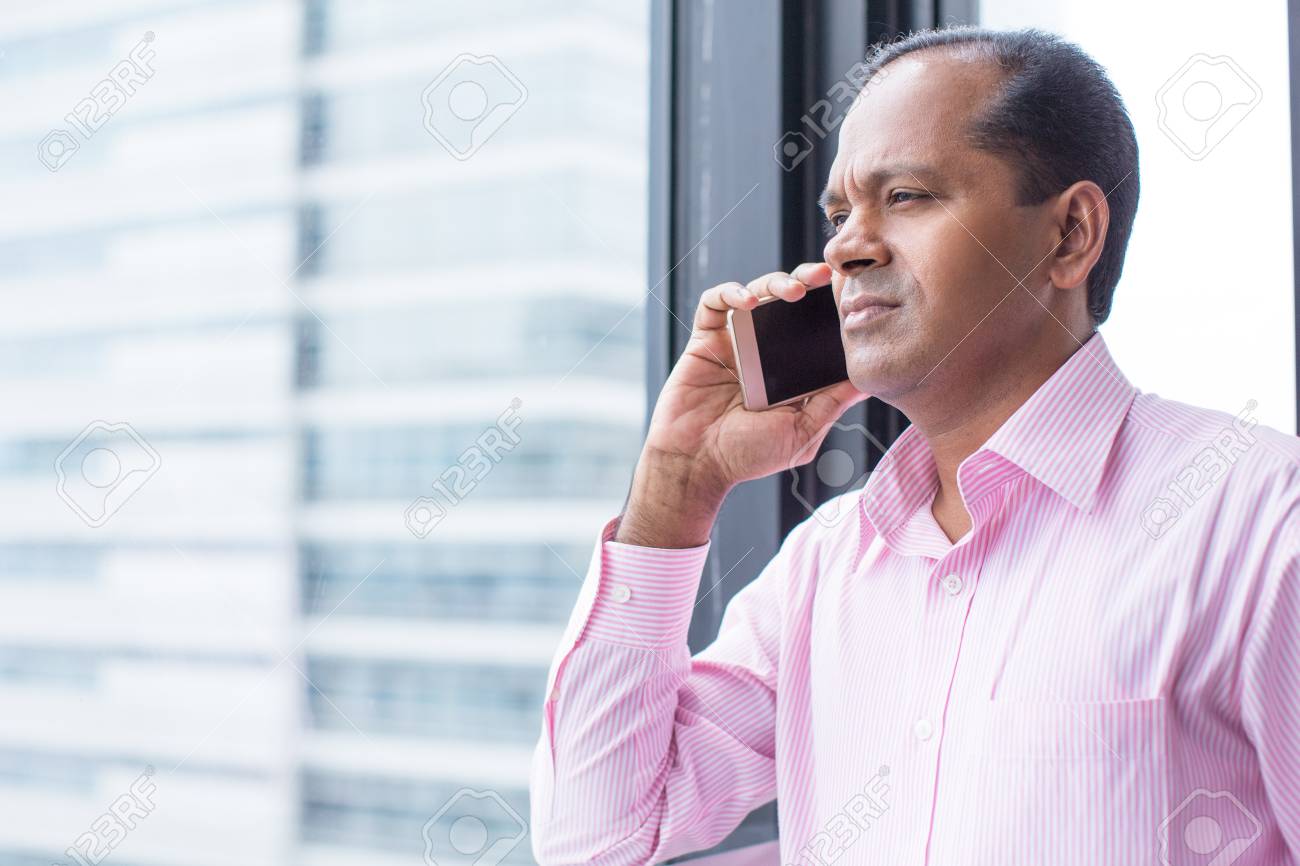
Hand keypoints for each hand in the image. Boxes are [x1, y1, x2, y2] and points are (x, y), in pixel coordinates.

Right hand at [616, 262, 867, 546]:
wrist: (695, 464)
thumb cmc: (747, 455)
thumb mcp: (802, 431)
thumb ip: (833, 402)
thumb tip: (871, 379)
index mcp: (792, 370)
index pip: (817, 326)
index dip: (834, 306)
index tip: (854, 293)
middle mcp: (766, 350)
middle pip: (790, 301)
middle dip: (809, 281)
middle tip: (827, 275)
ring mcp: (736, 342)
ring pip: (758, 293)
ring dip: (776, 283)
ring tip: (794, 290)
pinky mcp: (705, 339)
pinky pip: (715, 303)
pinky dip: (730, 293)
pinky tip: (747, 301)